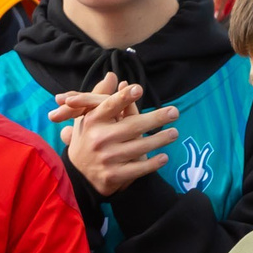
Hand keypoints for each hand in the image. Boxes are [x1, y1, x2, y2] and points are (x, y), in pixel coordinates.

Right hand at [53, 73, 177, 195]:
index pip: (109, 106)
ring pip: (139, 147)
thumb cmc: (88, 137)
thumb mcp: (89, 116)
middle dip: (156, 119)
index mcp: (93, 120)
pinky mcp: (113, 175)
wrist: (77, 173)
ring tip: (174, 133)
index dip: (123, 98)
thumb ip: (101, 96)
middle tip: (174, 112)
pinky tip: (164, 157)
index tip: (138, 89)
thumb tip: (112, 76)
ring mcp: (106, 158)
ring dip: (160, 140)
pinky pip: (138, 169)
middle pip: (132, 126)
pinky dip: (153, 164)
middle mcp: (98, 139)